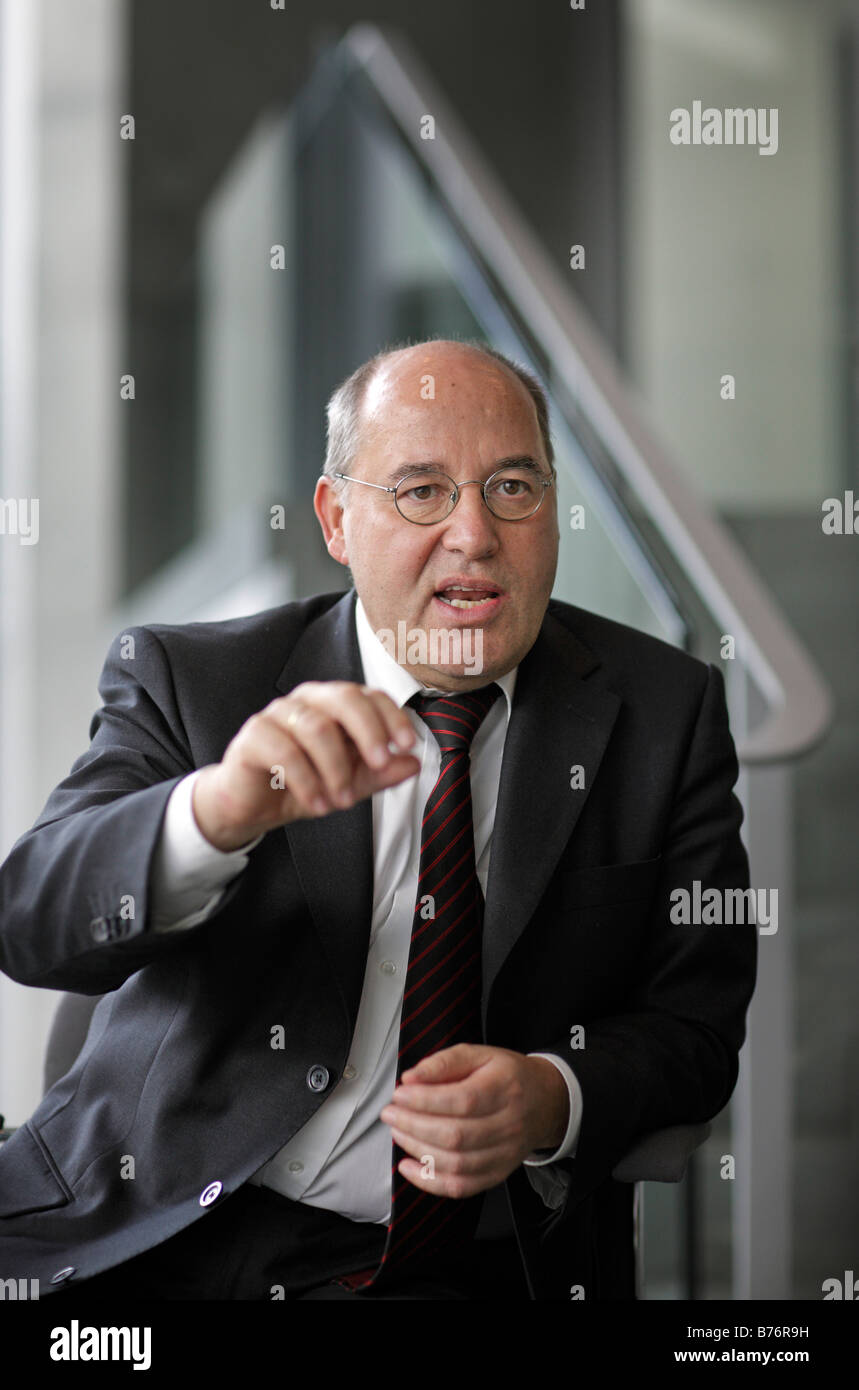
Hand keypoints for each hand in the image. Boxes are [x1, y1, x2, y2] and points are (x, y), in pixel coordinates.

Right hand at [192, 681, 420, 849]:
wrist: (252, 806)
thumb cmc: (301, 785)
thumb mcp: (349, 783)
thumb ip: (381, 773)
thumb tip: (414, 764)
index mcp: (334, 704)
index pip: (369, 696)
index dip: (392, 717)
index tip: (407, 745)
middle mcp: (307, 701)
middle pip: (345, 698)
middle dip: (369, 731)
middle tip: (381, 764)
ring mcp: (278, 714)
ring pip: (317, 728)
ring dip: (336, 769)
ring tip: (343, 801)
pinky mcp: (253, 735)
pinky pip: (285, 752)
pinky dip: (307, 782)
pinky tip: (318, 804)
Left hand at [379, 1045, 569, 1197]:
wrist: (545, 1102)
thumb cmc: (506, 1076)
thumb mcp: (480, 1055)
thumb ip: (445, 1062)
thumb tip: (411, 1078)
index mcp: (505, 1088)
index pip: (463, 1100)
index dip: (425, 1100)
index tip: (399, 1094)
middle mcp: (508, 1124)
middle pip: (456, 1135)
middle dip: (414, 1125)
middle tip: (391, 1113)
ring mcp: (504, 1154)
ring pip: (456, 1163)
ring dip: (418, 1150)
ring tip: (398, 1132)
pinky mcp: (497, 1173)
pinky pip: (461, 1187)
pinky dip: (430, 1181)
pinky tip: (409, 1166)